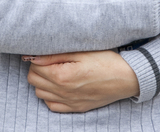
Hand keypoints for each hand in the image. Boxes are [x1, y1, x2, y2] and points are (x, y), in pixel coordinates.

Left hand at [24, 50, 139, 112]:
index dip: (37, 58)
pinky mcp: (76, 108)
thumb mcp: (80, 52)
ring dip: (43, 82)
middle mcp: (63, 92)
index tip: (46, 53)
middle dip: (38, 69)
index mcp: (62, 76)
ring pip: (40, 94)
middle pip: (34, 81)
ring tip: (55, 72)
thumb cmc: (105, 60)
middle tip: (50, 61)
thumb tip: (33, 57)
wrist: (127, 77)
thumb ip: (54, 55)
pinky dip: (51, 96)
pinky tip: (60, 86)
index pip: (34, 67)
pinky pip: (52, 106)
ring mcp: (69, 102)